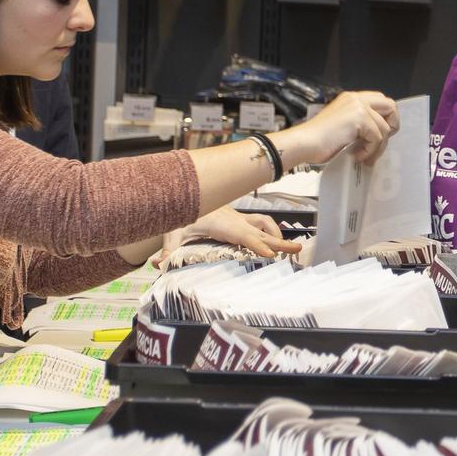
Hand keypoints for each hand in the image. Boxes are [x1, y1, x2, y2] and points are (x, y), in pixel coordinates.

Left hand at [154, 207, 299, 264]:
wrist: (186, 191)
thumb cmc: (181, 212)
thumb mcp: (173, 230)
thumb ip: (167, 249)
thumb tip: (158, 264)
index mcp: (223, 224)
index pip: (245, 236)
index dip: (259, 245)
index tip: (273, 254)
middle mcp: (235, 221)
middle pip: (262, 232)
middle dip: (280, 241)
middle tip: (298, 250)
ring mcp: (239, 219)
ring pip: (265, 225)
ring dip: (277, 235)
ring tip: (290, 248)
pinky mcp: (239, 220)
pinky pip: (260, 225)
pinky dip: (270, 232)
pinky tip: (273, 242)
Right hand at [292, 90, 399, 165]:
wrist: (304, 143)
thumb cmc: (318, 141)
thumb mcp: (342, 126)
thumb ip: (359, 125)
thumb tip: (378, 136)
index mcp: (351, 99)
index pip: (381, 102)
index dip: (385, 119)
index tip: (379, 137)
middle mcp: (357, 98)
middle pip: (391, 107)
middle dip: (391, 127)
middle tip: (380, 144)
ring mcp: (359, 107)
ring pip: (385, 128)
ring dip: (378, 147)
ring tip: (364, 157)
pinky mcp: (360, 118)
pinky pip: (377, 138)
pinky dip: (370, 151)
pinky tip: (357, 156)